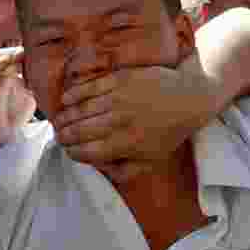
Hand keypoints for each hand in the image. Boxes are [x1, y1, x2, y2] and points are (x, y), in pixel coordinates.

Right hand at [54, 52, 221, 182]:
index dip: (73, 152)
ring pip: (82, 110)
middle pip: (80, 131)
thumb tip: (101, 170)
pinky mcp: (120, 79)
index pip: (88, 152)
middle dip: (65, 135)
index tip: (68, 150)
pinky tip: (65, 100)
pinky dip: (73, 95)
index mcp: (126, 144)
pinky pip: (89, 87)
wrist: (191, 97)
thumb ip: (126, 170)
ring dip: (65, 117)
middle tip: (59, 136)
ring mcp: (119, 99)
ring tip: (59, 121)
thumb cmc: (171, 131)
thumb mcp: (152, 159)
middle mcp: (119, 122)